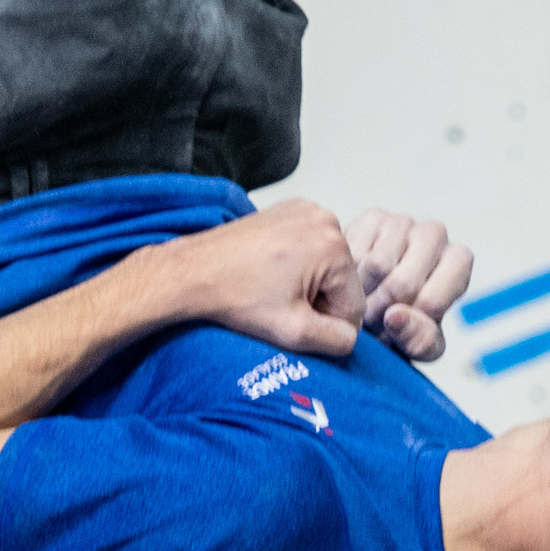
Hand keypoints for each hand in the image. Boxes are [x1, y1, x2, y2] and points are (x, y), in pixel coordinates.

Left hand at [185, 201, 366, 359]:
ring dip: (307, 284)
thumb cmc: (235, 294)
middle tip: (281, 305)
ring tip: (273, 288)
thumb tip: (350, 336)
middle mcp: (324, 219)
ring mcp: (306, 210)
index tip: (296, 321)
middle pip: (341, 281)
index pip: (354, 304)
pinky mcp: (289, 210)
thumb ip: (336, 340)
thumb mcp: (294, 332)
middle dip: (318, 301)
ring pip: (326, 266)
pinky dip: (296, 264)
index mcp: (333, 245)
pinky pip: (310, 248)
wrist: (195, 271)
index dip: (327, 324)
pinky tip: (270, 273)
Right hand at [344, 208, 474, 364]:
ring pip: (376, 266)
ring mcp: (404, 222)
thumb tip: (396, 317)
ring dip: (362, 294)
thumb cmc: (405, 325)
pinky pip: (354, 252)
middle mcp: (436, 234)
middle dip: (381, 312)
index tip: (395, 330)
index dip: (406, 323)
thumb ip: (418, 340)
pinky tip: (352, 282)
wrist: (370, 302)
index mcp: (458, 262)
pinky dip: (347, 276)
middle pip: (402, 284)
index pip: (431, 301)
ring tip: (362, 302)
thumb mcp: (419, 346)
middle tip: (371, 322)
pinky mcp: (372, 217)